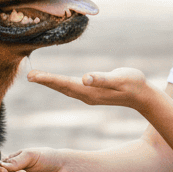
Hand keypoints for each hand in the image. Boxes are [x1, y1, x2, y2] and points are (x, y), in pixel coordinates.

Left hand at [27, 67, 153, 110]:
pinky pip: (71, 87)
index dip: (48, 79)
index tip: (32, 75)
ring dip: (51, 83)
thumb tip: (85, 78)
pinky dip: (60, 83)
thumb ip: (102, 79)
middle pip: (61, 87)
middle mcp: (86, 95)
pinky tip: (56, 81)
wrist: (143, 96)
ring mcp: (89, 96)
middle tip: (29, 75)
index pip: (64, 84)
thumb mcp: (120, 79)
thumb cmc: (134, 84)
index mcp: (90, 91)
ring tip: (37, 77)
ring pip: (65, 89)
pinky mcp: (92, 93)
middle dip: (45, 81)